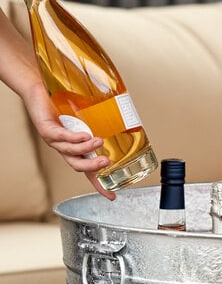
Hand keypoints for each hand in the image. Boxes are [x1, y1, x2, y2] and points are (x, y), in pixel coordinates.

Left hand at [24, 81, 115, 199]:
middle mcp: (65, 148)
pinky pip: (61, 137)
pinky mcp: (46, 130)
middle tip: (107, 162)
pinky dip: (74, 138)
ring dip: (86, 149)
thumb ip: (99, 123)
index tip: (111, 196)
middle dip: (93, 167)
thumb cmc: (61, 102)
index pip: (89, 172)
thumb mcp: (85, 117)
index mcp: (75, 149)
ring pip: (71, 152)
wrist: (37, 87)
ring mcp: (55, 141)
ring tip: (98, 141)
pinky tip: (84, 135)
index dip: (99, 185)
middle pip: (79, 166)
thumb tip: (122, 119)